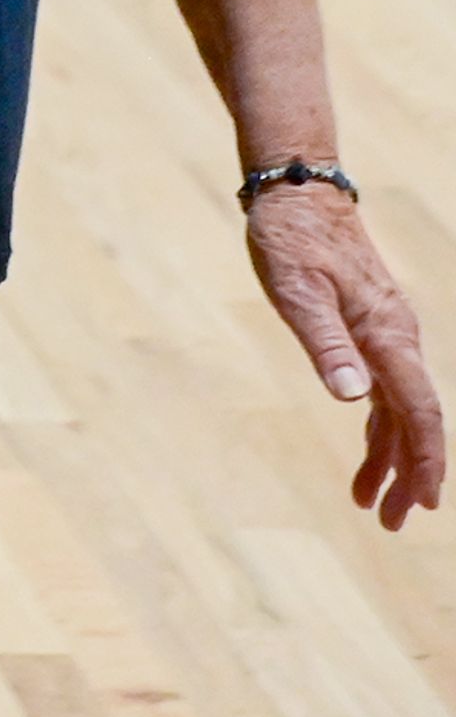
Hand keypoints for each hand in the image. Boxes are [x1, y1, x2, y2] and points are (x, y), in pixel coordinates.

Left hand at [247, 185, 446, 530]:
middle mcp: (398, 340)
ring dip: (392, 458)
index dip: (425, 460)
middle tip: (397, 523)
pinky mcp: (370, 331)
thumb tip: (353, 397)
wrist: (298, 193)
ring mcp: (387, 336)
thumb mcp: (296, 288)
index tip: (424, 503)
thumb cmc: (292, 238)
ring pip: (401, 411)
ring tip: (375, 505)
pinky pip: (385, 392)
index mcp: (388, 336)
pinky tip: (367, 455)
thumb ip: (325, 342)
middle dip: (412, 474)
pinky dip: (378, 428)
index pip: (420, 412)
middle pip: (418, 421)